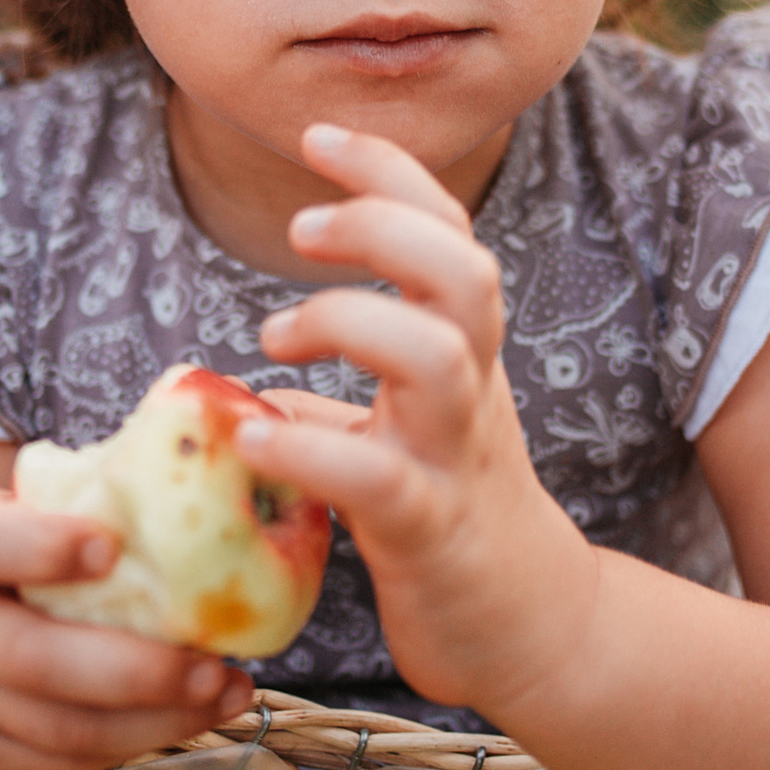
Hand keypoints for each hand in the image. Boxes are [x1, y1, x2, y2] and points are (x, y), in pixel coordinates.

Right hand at [0, 487, 252, 769]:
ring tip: (221, 693)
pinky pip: (61, 762)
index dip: (41, 546)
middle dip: (130, 670)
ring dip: (151, 720)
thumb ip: (81, 502)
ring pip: (55, 728)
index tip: (109, 545)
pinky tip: (187, 719)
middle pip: (29, 657)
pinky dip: (131, 743)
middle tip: (208, 665)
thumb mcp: (12, 516)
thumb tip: (206, 466)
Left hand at [235, 123, 597, 713]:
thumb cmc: (452, 520)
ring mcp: (455, 460)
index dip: (389, 174)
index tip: (317, 136)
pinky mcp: (430, 534)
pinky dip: (312, 450)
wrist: (532, 633)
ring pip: (437, 357)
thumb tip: (237, 392)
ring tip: (274, 337)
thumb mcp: (400, 439)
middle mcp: (470, 393)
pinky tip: (254, 440)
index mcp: (464, 355)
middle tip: (300, 230)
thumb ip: (334, 403)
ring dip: (348, 321)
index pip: (446, 234)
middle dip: (383, 226)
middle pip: (463, 271)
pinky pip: (377, 480)